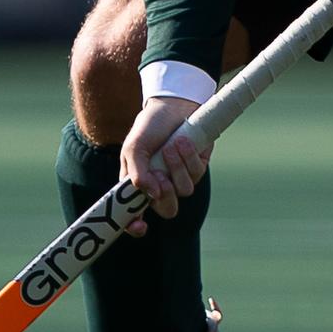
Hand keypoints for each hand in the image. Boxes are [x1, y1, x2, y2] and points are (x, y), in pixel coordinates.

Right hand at [119, 96, 209, 235]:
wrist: (174, 105)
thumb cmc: (150, 126)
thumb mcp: (134, 147)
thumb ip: (137, 173)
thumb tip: (151, 195)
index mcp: (139, 184)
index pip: (135, 214)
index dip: (135, 225)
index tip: (140, 226)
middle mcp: (160, 185)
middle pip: (168, 210)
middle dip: (166, 195)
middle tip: (160, 176)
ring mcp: (180, 177)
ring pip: (184, 190)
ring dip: (177, 167)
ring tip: (170, 147)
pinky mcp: (198, 167)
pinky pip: (197, 174)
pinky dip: (189, 157)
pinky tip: (182, 141)